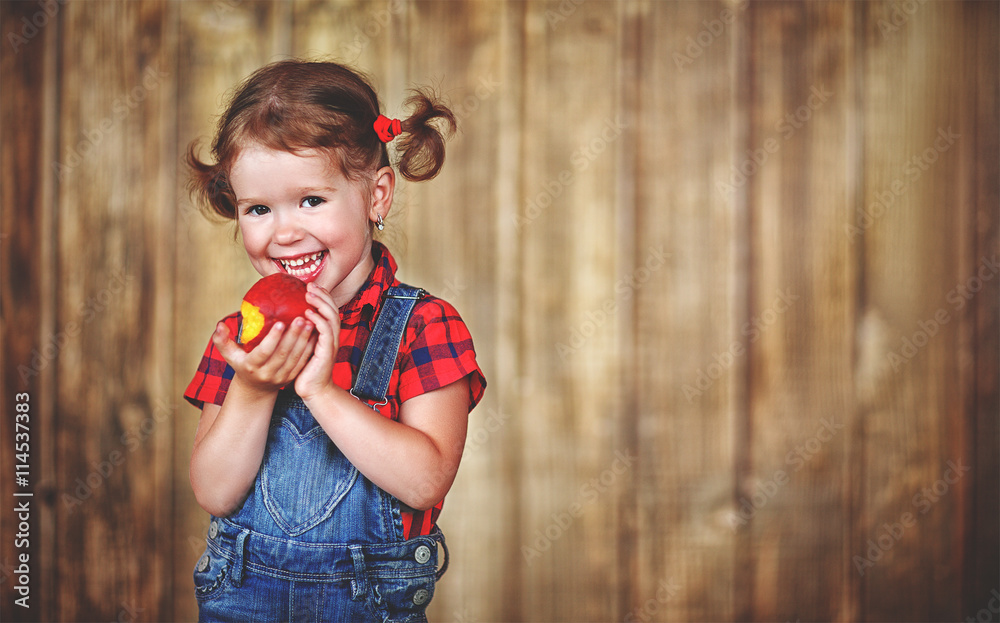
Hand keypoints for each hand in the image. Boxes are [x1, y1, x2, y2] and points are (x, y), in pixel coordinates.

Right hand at [212, 314, 316, 394]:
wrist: (255, 388)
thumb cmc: (241, 364)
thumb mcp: (229, 355)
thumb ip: (222, 340)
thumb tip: (219, 325)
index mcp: (251, 366)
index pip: (264, 352)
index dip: (273, 338)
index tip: (281, 322)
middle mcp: (267, 373)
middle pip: (283, 354)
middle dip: (293, 335)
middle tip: (301, 318)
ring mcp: (282, 377)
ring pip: (295, 358)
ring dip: (304, 340)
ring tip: (309, 323)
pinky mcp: (292, 377)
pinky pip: (302, 362)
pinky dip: (309, 348)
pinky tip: (315, 334)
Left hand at [295, 282, 340, 400]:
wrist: (312, 389)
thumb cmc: (303, 369)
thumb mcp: (300, 346)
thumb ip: (296, 332)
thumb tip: (279, 318)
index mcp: (326, 333)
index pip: (328, 309)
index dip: (322, 296)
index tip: (309, 286)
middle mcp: (331, 336)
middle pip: (333, 309)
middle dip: (322, 295)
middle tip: (310, 285)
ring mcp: (331, 343)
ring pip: (331, 317)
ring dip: (321, 303)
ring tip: (309, 294)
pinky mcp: (328, 351)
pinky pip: (326, 331)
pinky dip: (318, 320)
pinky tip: (307, 313)